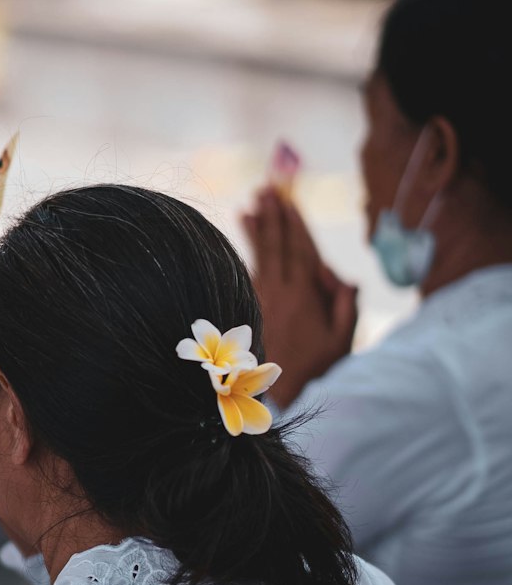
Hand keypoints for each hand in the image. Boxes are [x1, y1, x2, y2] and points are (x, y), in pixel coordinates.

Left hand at [243, 187, 357, 406]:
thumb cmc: (317, 370)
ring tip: (250, 205)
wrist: (278, 396)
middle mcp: (280, 292)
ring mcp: (262, 299)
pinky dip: (245, 253)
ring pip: (259, 256)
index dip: (297, 223)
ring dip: (256, 228)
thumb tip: (345, 276)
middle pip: (278, 246)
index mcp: (305, 295)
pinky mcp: (249, 308)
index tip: (291, 200)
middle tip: (268, 189)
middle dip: (274, 215)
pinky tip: (239, 238)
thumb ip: (346, 306)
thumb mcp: (342, 341)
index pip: (302, 249)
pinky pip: (247, 273)